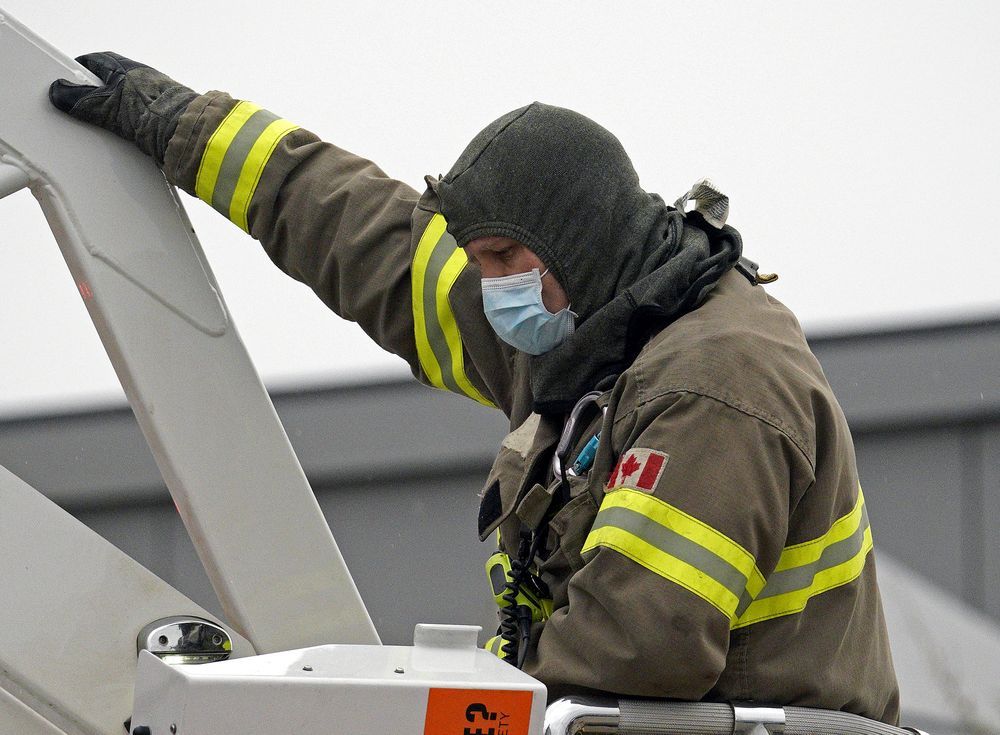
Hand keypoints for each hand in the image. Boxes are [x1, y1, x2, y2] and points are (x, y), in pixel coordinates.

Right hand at [50, 52, 197, 165]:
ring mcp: (155, 101)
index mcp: (127, 69)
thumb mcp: (108, 107)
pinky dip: (129, 128)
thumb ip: (83, 101)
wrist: (190, 135)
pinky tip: (124, 138)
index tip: (65, 81)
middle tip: (79, 107)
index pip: (96, 62)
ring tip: (101, 126)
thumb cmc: (156, 113)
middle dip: (95, 95)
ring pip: (126, 104)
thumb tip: (60, 92)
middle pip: (111, 84)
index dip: (78, 71)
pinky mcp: (164, 120)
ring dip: (113, 114)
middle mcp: (143, 81)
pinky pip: (140, 121)